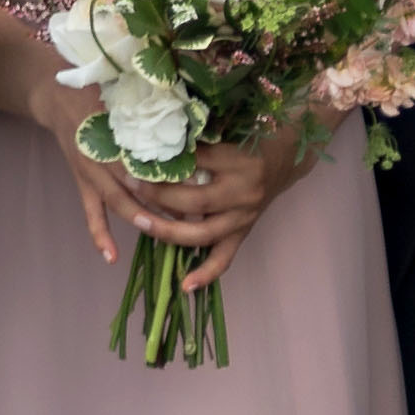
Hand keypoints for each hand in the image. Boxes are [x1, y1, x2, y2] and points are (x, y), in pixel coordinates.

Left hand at [110, 121, 308, 271]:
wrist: (284, 154)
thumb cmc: (248, 136)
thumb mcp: (223, 128)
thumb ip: (192, 136)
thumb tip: (150, 139)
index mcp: (236, 161)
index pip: (192, 162)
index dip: (163, 161)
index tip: (133, 156)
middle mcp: (243, 192)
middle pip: (194, 200)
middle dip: (158, 196)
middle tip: (129, 185)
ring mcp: (244, 216)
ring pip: (204, 233)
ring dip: (169, 231)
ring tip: (140, 223)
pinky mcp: (244, 231)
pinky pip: (225, 257)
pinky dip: (206, 273)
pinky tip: (185, 285)